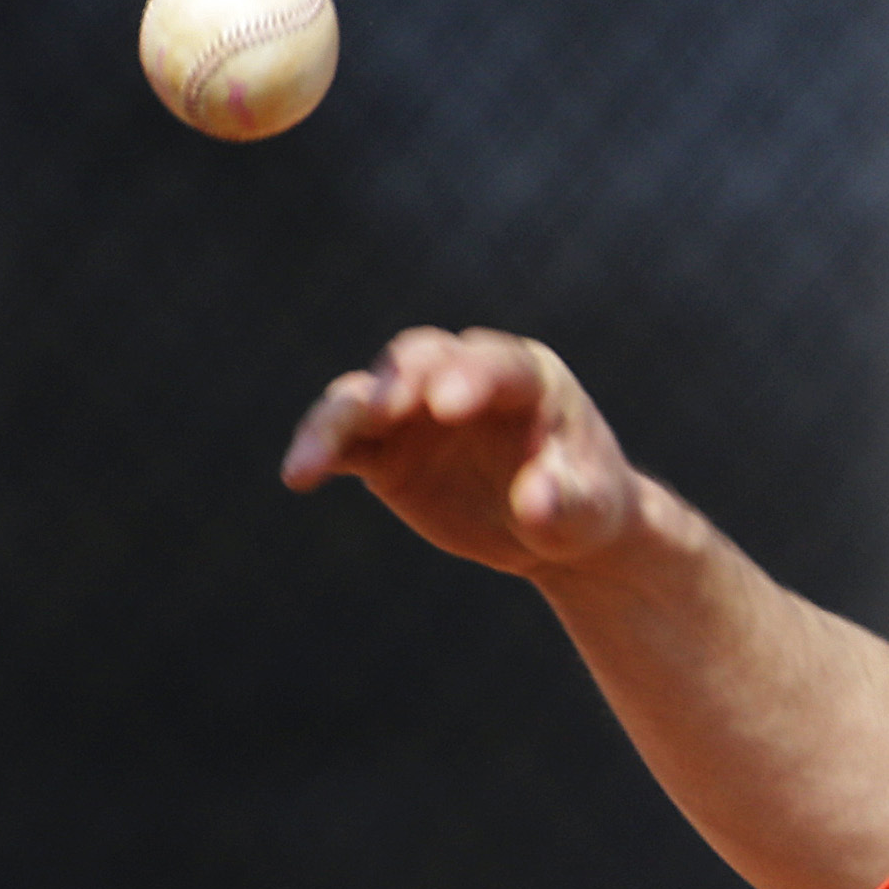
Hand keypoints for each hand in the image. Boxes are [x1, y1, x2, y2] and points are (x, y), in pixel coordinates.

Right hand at [281, 326, 646, 577]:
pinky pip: (343, 441)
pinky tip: (299, 476)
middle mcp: (462, 376)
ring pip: (366, 395)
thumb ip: (567, 501)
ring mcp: (417, 408)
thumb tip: (536, 506)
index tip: (447, 404)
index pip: (494, 364)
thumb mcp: (589, 510)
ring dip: (337, 420)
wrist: (560, 528)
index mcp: (526, 376)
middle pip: (419, 360)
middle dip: (399, 381)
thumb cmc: (586, 506)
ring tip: (314, 460)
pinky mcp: (385, 446)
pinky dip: (319, 451)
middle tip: (386, 408)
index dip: (469, 377)